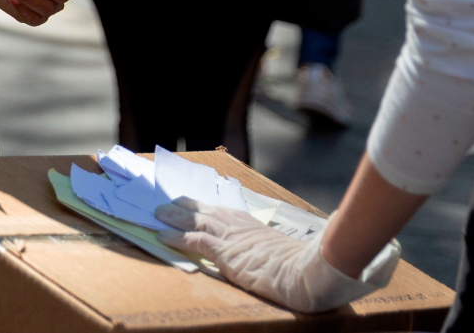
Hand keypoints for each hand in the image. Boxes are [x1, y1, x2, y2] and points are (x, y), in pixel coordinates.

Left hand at [152, 198, 399, 313]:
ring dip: (174, 215)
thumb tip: (316, 250)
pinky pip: (194, 241)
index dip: (210, 206)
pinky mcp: (227, 252)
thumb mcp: (299, 252)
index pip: (229, 212)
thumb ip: (295, 249)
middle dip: (186, 205)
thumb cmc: (314, 266)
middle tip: (167, 199)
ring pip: (197, 220)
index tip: (196, 200)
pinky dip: (176, 235)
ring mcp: (235, 238)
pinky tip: (160, 233)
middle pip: (209, 211)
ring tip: (157, 211)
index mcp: (259, 227)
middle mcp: (244, 228)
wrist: (314, 274)